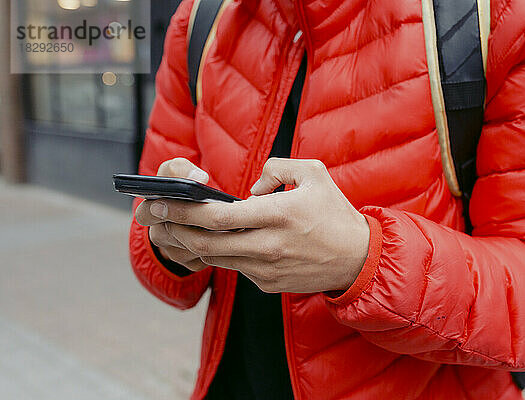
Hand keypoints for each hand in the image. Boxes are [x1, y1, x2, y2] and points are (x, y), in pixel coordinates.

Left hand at [136, 158, 369, 292]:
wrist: (359, 259)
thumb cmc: (335, 213)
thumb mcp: (314, 173)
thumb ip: (277, 167)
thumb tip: (251, 187)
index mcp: (279, 215)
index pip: (219, 217)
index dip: (184, 210)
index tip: (162, 201)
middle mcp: (268, 246)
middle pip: (206, 242)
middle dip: (175, 229)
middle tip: (156, 217)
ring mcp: (267, 270)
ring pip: (216, 258)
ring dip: (192, 243)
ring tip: (173, 228)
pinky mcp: (268, 284)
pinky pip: (236, 268)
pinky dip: (221, 254)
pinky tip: (211, 243)